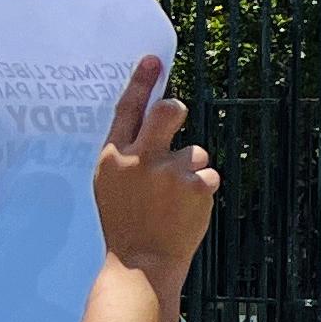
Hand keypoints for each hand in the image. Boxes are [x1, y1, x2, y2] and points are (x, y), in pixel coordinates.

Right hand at [92, 57, 219, 281]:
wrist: (141, 260)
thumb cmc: (126, 219)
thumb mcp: (112, 183)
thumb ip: (128, 152)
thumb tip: (152, 115)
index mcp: (113, 156)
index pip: (127, 109)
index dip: (141, 82)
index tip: (153, 60)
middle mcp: (139, 159)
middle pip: (167, 111)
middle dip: (175, 109)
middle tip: (175, 115)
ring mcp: (167, 172)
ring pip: (195, 149)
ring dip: (191, 168)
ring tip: (174, 197)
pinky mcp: (194, 186)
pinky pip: (207, 173)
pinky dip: (202, 188)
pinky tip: (186, 208)